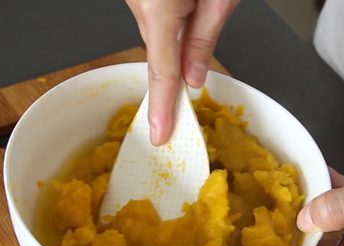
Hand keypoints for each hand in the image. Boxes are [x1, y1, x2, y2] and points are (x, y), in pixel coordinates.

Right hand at [126, 0, 238, 144]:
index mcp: (158, 8)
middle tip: (191, 87)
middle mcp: (140, 3)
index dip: (162, 108)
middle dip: (177, 70)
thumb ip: (204, 39)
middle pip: (157, 54)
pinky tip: (187, 10)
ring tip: (200, 16)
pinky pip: (153, 19)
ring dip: (176, 39)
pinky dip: (169, 25)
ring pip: (155, 35)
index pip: (161, 72)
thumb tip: (194, 76)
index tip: (160, 134)